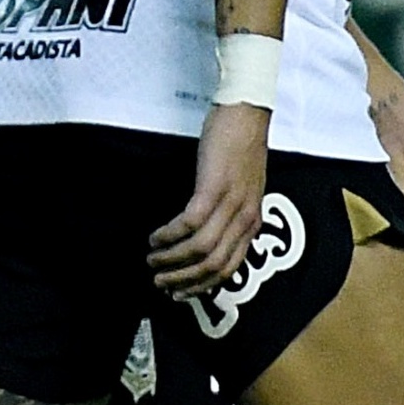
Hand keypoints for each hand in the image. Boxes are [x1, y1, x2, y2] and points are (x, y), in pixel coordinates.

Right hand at [148, 100, 271, 295]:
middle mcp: (245, 218)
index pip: (229, 268)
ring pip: (201, 249)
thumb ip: (231, 213)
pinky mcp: (213, 187)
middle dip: (183, 280)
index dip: (201, 285)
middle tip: (159, 281)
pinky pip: (190, 223)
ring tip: (151, 259)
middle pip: (214, 265)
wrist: (246, 112)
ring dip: (172, 260)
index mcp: (252, 222)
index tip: (179, 292)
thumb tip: (207, 235)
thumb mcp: (243, 187)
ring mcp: (231, 203)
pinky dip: (169, 235)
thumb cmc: (240, 146)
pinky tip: (155, 236)